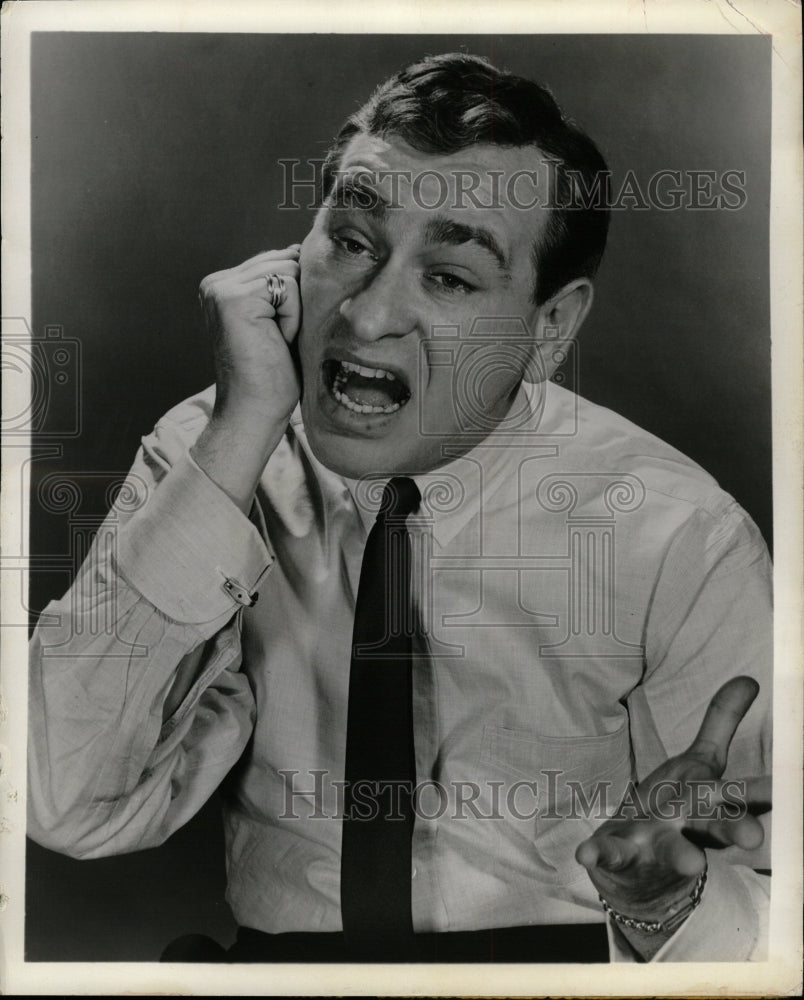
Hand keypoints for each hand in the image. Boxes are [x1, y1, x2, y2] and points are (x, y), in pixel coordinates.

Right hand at [198, 246, 301, 425]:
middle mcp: (216, 282)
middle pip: (285, 260)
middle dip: (294, 302)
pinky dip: (292, 317)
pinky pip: (289, 286)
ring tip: (274, 341)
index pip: (277, 261)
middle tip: (275, 340)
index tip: (275, 334)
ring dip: (294, 311)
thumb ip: (282, 285)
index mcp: (223, 285)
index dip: (292, 299)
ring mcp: (221, 288)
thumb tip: (301, 250)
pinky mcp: (234, 297)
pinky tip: (275, 341)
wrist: (254, 411)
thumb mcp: (279, 319)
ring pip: (289, 271)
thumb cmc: (272, 375)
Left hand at [575, 676, 768, 924]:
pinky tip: (585, 855)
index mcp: (709, 803)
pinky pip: (610, 856)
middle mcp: (688, 827)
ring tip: (692, 863)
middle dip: (733, 827)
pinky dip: (599, 856)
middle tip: (753, 836)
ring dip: (681, 854)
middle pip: (714, 826)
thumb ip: (721, 722)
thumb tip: (748, 678)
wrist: (639, 871)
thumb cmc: (677, 808)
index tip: (783, 789)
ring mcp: (654, 845)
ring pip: (672, 850)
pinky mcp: (621, 856)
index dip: (760, 794)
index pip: (739, 796)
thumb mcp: (700, 763)